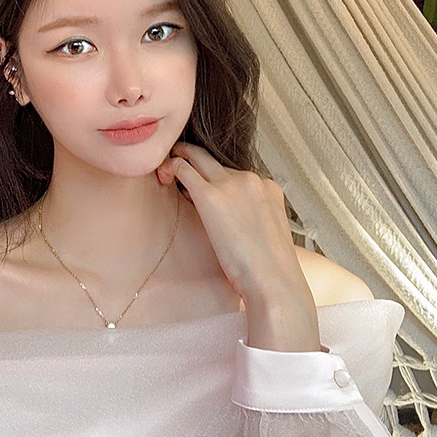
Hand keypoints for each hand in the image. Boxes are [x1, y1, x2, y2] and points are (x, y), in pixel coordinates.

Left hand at [156, 142, 319, 350]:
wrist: (273, 279)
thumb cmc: (269, 269)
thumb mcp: (264, 234)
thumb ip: (248, 219)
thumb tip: (226, 220)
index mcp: (268, 188)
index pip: (234, 174)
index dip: (214, 179)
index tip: (200, 188)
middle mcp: (251, 179)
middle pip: (214, 160)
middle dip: (193, 157)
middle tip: (176, 159)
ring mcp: (231, 184)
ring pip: (198, 158)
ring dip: (180, 161)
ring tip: (165, 170)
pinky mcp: (210, 195)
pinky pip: (184, 169)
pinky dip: (171, 168)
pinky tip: (163, 174)